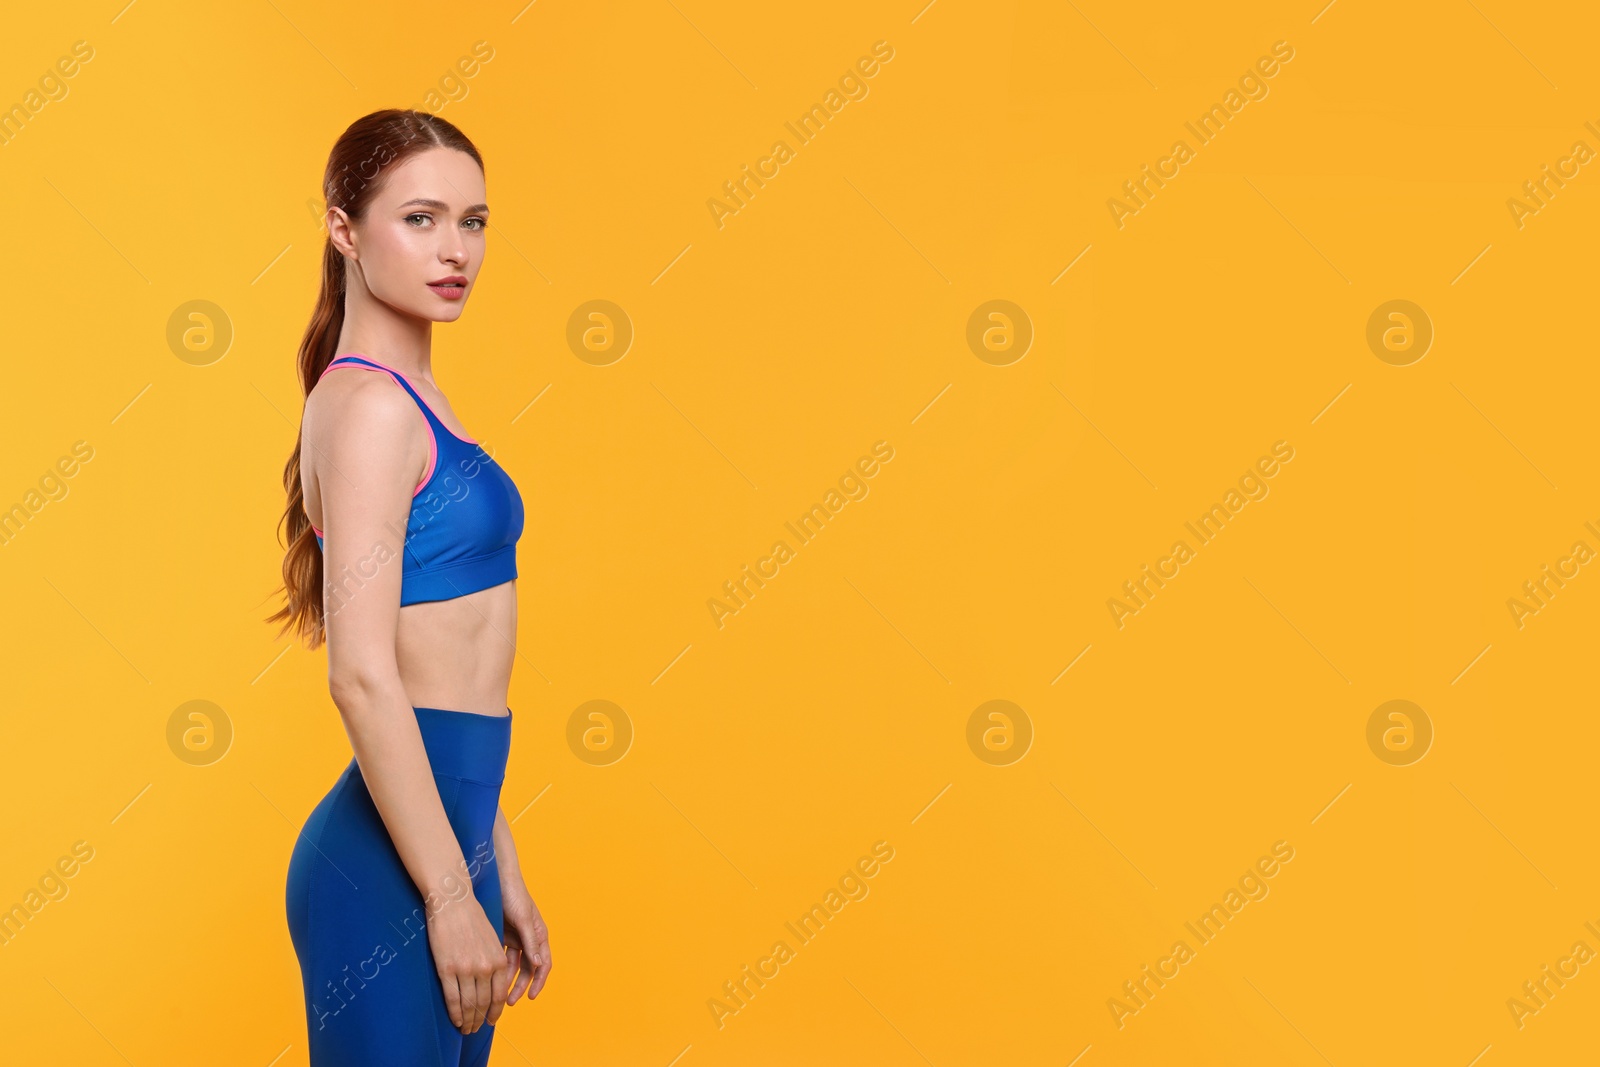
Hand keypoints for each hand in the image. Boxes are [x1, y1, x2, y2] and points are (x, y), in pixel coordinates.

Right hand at [426, 889, 511, 1033]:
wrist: (453, 903)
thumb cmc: (472, 919)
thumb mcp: (492, 940)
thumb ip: (495, 961)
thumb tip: (494, 983)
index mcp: (498, 960)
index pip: (499, 995)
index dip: (495, 1011)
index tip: (491, 1020)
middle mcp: (485, 968)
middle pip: (484, 1003)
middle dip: (481, 1019)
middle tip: (476, 1029)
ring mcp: (465, 970)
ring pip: (469, 1004)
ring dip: (468, 1020)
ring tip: (466, 1028)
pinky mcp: (447, 969)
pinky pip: (452, 998)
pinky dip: (455, 1013)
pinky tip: (455, 1020)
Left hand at [499, 871, 550, 1003]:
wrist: (496, 878)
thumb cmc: (514, 895)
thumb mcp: (524, 919)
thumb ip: (531, 942)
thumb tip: (538, 965)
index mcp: (539, 935)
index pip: (543, 964)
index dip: (538, 982)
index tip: (531, 997)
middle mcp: (529, 939)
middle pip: (528, 969)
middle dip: (521, 986)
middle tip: (509, 1002)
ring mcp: (516, 938)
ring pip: (514, 966)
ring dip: (508, 980)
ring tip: (499, 996)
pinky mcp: (502, 936)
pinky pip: (502, 958)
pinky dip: (498, 970)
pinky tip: (490, 980)